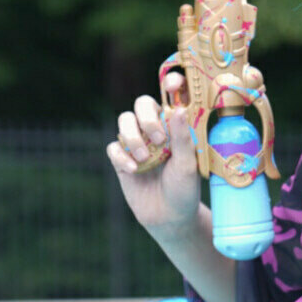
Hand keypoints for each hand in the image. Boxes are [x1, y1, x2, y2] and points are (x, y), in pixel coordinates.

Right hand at [105, 73, 200, 241]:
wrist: (169, 218)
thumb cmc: (184, 190)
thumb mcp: (188, 165)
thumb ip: (182, 138)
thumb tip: (178, 108)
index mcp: (176, 127)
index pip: (171, 97)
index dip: (171, 83)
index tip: (173, 83)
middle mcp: (156, 130)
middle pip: (141, 104)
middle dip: (146, 117)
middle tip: (159, 139)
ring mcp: (137, 143)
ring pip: (124, 121)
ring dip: (133, 137)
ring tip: (145, 158)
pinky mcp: (122, 159)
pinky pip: (113, 147)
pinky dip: (121, 156)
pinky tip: (134, 170)